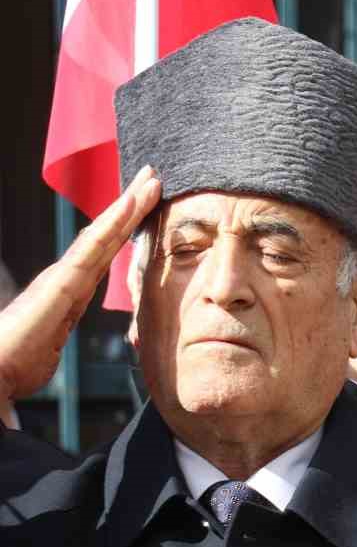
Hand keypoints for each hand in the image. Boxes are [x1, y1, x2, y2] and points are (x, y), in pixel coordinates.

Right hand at [0, 166, 160, 402]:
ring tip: (150, 180)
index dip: (122, 234)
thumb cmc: (11, 367)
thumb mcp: (42, 357)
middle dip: (129, 209)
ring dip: (127, 207)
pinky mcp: (61, 281)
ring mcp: (62, 276)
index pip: (102, 259)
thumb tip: (47, 355)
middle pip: (105, 239)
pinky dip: (113, 222)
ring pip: (102, 234)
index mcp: (67, 295)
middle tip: (153, 179)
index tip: (143, 211)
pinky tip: (131, 202)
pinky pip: (93, 245)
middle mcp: (65, 279)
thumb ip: (50, 347)